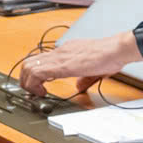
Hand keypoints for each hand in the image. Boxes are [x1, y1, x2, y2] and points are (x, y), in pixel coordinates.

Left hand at [16, 31, 134, 95]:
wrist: (117, 49)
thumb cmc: (111, 55)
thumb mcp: (95, 68)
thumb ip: (84, 78)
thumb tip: (79, 85)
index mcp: (67, 51)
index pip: (42, 60)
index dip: (35, 74)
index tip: (39, 86)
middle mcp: (60, 51)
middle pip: (29, 62)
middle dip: (25, 79)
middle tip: (32, 91)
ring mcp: (59, 57)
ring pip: (28, 66)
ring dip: (27, 83)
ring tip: (36, 93)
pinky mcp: (61, 65)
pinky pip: (37, 73)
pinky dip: (33, 85)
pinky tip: (42, 92)